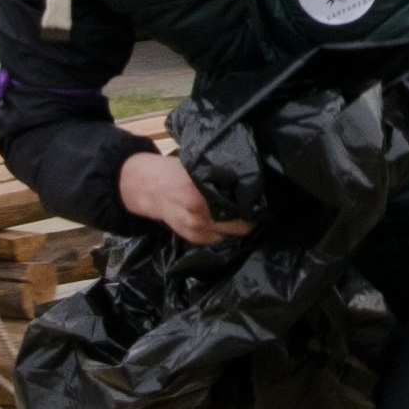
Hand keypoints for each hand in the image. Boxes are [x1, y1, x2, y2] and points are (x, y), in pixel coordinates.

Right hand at [118, 141, 249, 244]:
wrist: (147, 189)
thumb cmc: (174, 172)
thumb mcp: (198, 169)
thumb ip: (221, 179)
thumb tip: (251, 182)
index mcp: (201, 194)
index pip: (240, 206)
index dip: (254, 203)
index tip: (261, 198)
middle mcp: (200, 216)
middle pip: (241, 226)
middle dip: (250, 218)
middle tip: (256, 208)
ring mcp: (196, 231)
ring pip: (232, 236)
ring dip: (239, 227)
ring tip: (242, 214)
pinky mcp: (193, 240)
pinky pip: (219, 239)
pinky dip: (225, 232)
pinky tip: (225, 220)